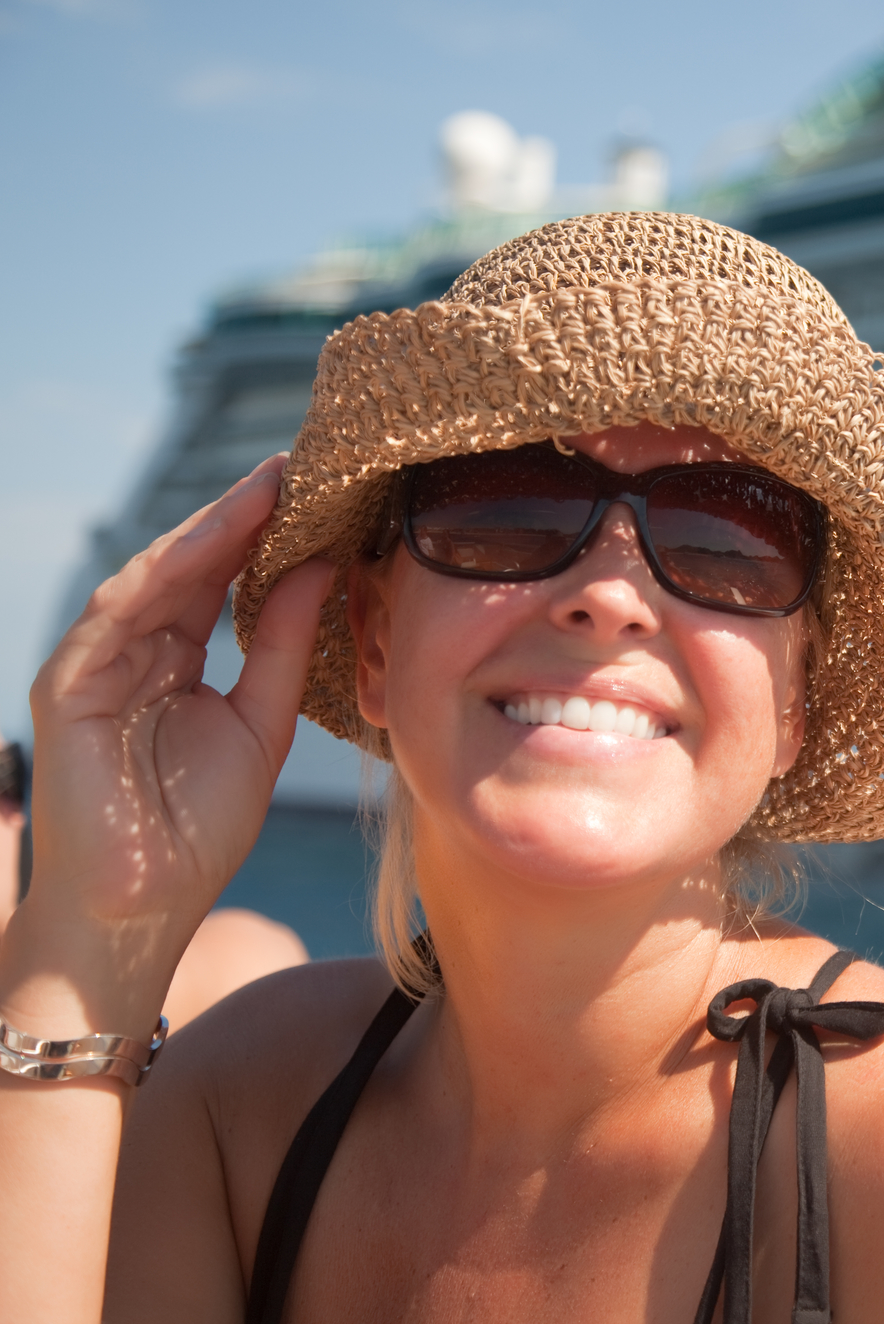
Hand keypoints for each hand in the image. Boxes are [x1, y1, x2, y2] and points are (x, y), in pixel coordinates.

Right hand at [7, 455, 332, 1029]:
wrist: (139, 909)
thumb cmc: (198, 829)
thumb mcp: (262, 724)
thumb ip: (281, 646)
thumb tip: (321, 566)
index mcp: (180, 659)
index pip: (226, 580)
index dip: (270, 534)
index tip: (324, 490)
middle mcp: (136, 650)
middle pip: (193, 566)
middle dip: (245, 514)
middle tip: (301, 464)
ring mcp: (97, 663)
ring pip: (155, 577)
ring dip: (210, 530)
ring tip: (267, 488)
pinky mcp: (68, 685)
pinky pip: (117, 615)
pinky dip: (162, 575)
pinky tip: (208, 543)